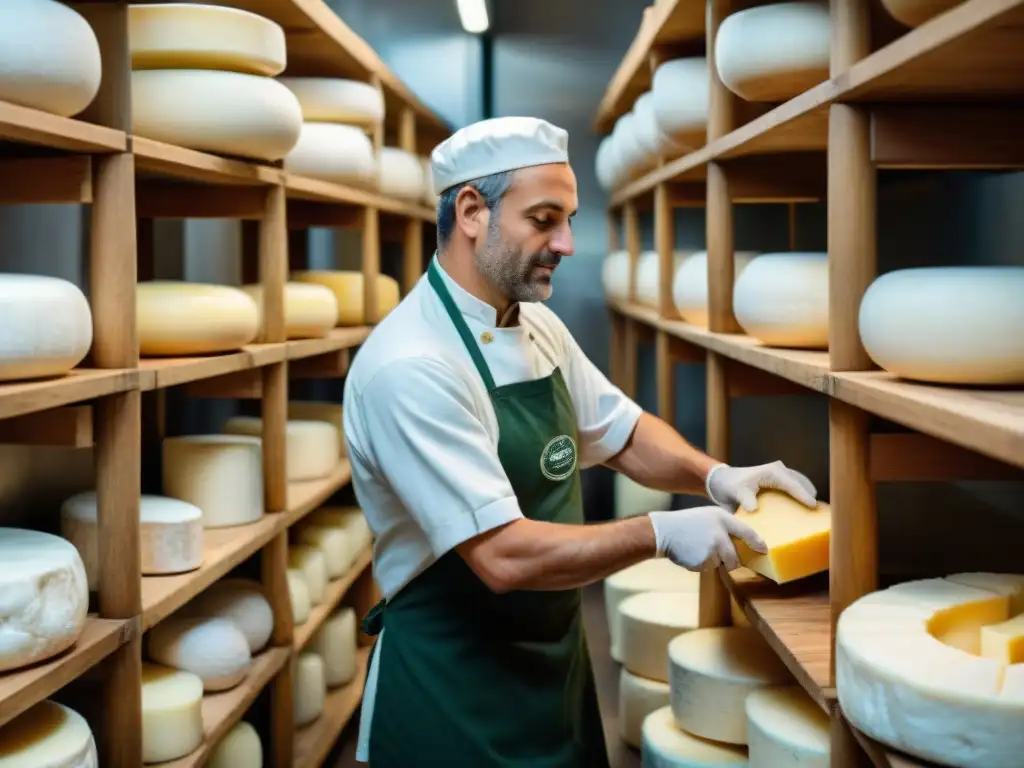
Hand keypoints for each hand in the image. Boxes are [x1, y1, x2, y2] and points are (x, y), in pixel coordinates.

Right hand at [647, 506, 766, 570]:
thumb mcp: (709, 515)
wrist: (664, 532)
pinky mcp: (702, 562)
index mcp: (722, 519)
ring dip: (713, 561)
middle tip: (720, 556)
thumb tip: (743, 540)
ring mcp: (711, 550)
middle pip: (734, 558)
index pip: (746, 532)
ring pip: (720, 564)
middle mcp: (720, 535)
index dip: (757, 542)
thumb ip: (726, 525)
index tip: (764, 550)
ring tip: (699, 548)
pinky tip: (692, 553)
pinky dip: (702, 564)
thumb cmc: (687, 522)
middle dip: (730, 561)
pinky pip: (708, 568)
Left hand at [706, 461, 816, 512]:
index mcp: (772, 472)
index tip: (813, 506)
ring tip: (819, 512)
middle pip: (801, 482)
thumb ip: (745, 500)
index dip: (803, 495)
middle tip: (822, 513)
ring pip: (801, 483)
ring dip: (808, 494)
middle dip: (811, 495)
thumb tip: (753, 509)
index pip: (792, 484)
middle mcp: (779, 470)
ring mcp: (781, 473)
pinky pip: (796, 486)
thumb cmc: (730, 486)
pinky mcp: (781, 479)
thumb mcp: (736, 493)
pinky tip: (806, 508)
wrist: (722, 480)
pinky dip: (802, 495)